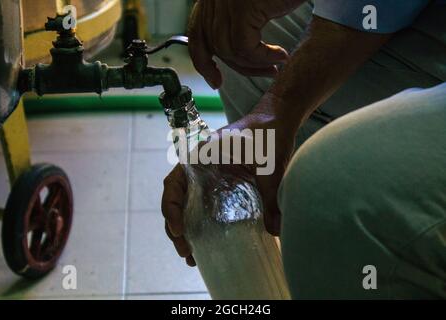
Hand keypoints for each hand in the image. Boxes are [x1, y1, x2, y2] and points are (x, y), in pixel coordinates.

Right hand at [162, 94, 294, 265]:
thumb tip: (275, 231)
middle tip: (186, 254)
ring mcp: (209, 177)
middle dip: (176, 228)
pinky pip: (203, 205)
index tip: (179, 230)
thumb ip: (270, 197)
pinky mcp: (220, 184)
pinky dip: (200, 223)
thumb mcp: (268, 166)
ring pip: (187, 205)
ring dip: (186, 229)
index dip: (171, 209)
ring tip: (192, 256)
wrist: (276, 120)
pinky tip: (207, 241)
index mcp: (201, 158)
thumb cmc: (267, 134)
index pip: (174, 184)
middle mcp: (200, 169)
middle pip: (177, 200)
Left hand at [187, 0, 301, 88]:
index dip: (203, 61)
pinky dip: (264, 57)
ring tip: (275, 64)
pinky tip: (280, 55)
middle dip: (240, 66)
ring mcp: (226, 1)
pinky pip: (245, 46)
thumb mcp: (254, 8)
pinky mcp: (242, 8)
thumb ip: (239, 25)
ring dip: (256, 64)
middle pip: (215, 46)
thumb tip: (236, 56)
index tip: (216, 81)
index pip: (197, 33)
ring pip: (230, 49)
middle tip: (266, 72)